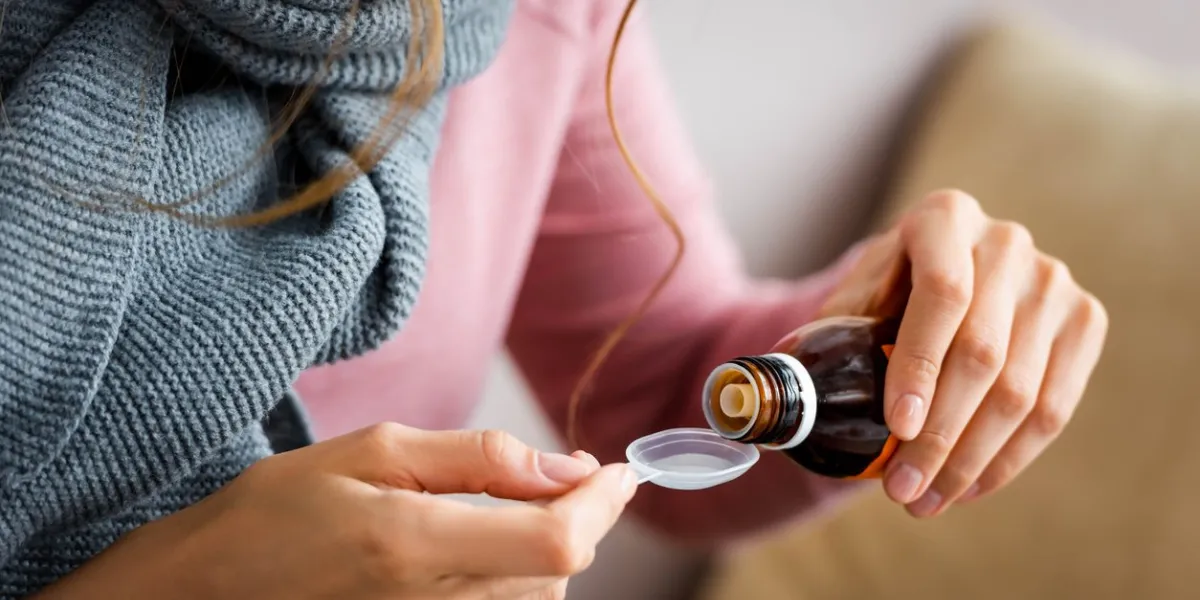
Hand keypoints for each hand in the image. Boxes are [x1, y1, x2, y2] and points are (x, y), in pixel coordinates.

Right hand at [35, 424, 634, 599]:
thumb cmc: (275, 514)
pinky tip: (488, 550)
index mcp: (415, 546)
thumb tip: (565, 467)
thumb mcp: (372, 454)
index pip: (558, 541)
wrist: (208, 593)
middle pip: (560, 571)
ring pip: (540, 598)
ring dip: (550, 549)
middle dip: (575, 516)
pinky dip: (519, 579)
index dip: (604, 504)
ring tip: (512, 508)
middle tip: (559, 473)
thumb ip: (476, 459)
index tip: (620, 469)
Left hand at [820, 190, 1107, 517]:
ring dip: (971, 460)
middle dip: (940, 434)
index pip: (942, 295)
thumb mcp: (852, 300)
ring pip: (1022, 390)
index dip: (920, 364)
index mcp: (943, 218)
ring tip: (926, 499)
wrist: (939, 278)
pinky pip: (1056, 407)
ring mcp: (1053, 281)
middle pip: (982, 352)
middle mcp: (1007, 241)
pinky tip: (968, 487)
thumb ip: (828, 337)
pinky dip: (1010, 458)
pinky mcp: (1084, 321)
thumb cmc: (884, 294)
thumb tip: (791, 399)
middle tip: (901, 489)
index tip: (897, 427)